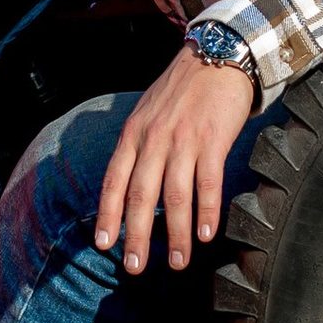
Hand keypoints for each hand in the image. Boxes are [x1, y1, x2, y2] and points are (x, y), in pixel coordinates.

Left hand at [96, 47, 257, 277]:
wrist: (218, 55)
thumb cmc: (182, 90)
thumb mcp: (147, 113)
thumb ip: (138, 147)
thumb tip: (130, 188)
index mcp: (133, 134)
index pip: (114, 180)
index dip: (108, 215)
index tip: (104, 245)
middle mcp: (154, 139)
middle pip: (140, 195)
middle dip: (137, 236)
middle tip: (135, 267)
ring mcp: (183, 140)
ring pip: (174, 196)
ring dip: (175, 234)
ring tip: (178, 262)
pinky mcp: (213, 140)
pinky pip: (208, 183)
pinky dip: (206, 212)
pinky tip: (207, 234)